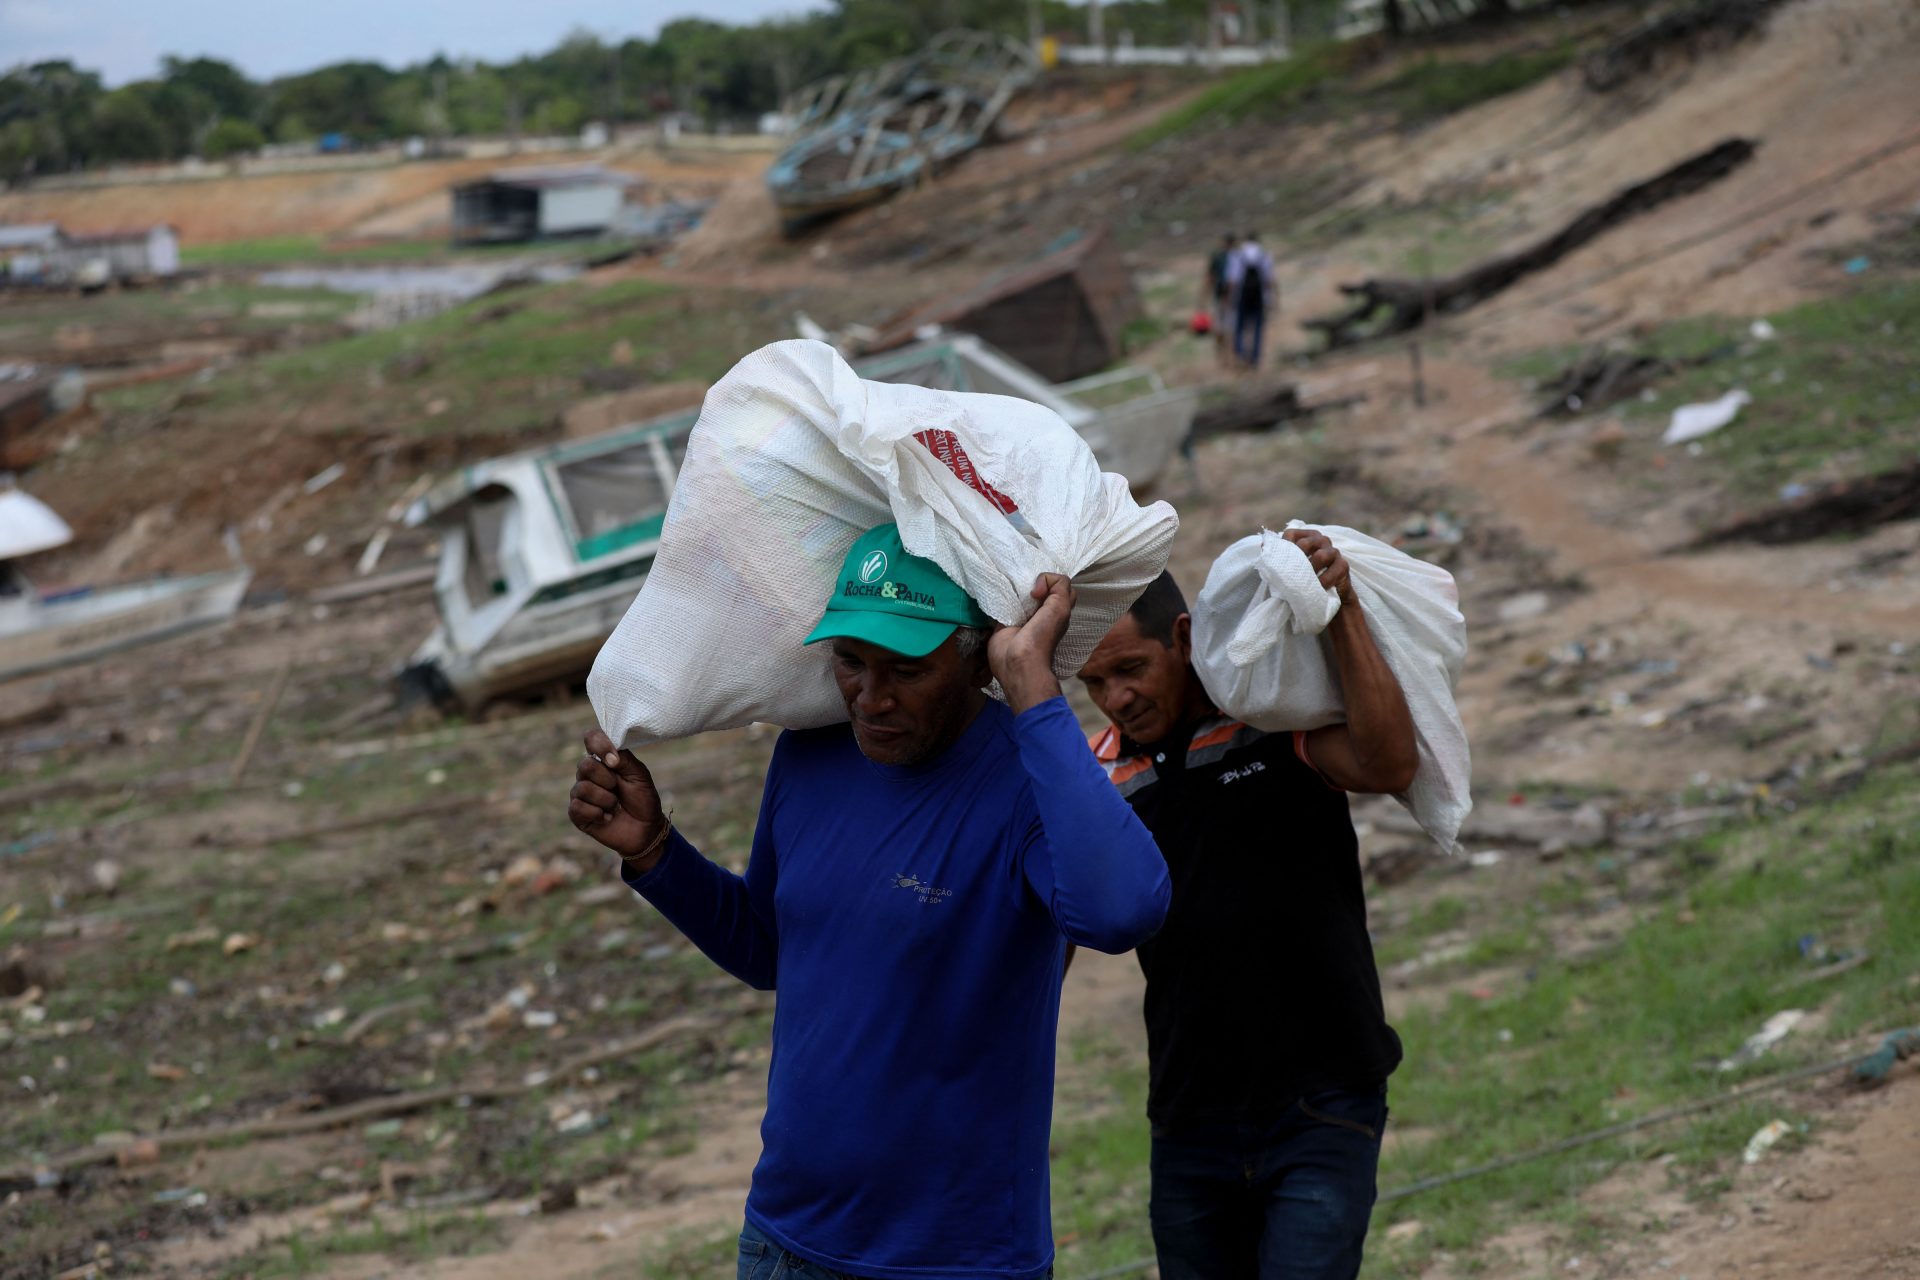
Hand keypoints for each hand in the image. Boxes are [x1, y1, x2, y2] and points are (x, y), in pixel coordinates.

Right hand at [569, 728, 669, 870]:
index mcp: (603, 760)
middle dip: (607, 779)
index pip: (591, 738)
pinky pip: (578, 807)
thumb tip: (607, 757)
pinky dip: (598, 813)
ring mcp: (580, 794)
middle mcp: (588, 774)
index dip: (599, 745)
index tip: (614, 760)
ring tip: (615, 806)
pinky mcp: (577, 814)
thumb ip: (625, 759)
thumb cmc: (643, 799)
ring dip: (606, 799)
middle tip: (618, 788)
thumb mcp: (639, 775)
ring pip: (583, 788)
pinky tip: (607, 818)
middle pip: (584, 765)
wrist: (646, 829)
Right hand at [987, 573, 1076, 712]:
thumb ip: (1059, 586)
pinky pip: (1002, 602)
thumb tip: (1036, 586)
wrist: (1018, 662)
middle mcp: (1040, 611)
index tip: (1037, 590)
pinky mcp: (1003, 620)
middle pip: (1038, 586)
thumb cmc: (1042, 636)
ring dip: (1014, 587)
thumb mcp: (1060, 607)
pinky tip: (999, 596)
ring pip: (1020, 592)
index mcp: (1056, 609)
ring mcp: (1021, 615)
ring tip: (1010, 587)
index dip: (1049, 580)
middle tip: (1023, 586)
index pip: (1058, 585)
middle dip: (1030, 581)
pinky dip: (999, 596)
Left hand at [1283, 527, 1352, 604]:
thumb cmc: (1305, 578)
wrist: (1327, 595)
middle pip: (1305, 544)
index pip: (1290, 534)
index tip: (1278, 563)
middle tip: (1291, 576)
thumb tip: (1264, 547)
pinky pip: (1331, 573)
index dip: (1283, 547)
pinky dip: (1322, 582)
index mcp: (1307, 536)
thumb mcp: (1291, 567)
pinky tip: (1317, 589)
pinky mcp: (1343, 565)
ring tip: (1304, 583)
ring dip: (1310, 571)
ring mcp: (1333, 551)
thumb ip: (1279, 556)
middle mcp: (1321, 540)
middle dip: (1296, 561)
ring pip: (1320, 556)